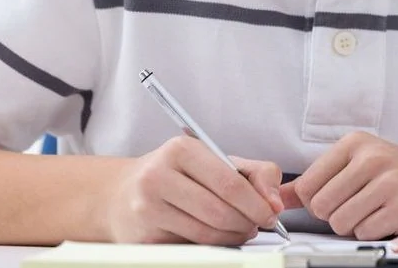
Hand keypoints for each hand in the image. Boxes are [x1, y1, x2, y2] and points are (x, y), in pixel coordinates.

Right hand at [104, 136, 284, 244]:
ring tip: (240, 231)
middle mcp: (158, 176)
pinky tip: (216, 236)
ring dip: (232, 237)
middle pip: (219, 211)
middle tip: (257, 225)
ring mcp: (147, 208)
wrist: (122, 193)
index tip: (270, 214)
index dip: (256, 203)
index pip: (229, 183)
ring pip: (206, 233)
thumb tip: (275, 202)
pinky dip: (212, 245)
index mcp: (181, 150)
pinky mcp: (143, 236)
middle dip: (247, 223)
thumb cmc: (176, 174)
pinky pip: (190, 247)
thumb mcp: (214, 160)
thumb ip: (255, 173)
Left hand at [280, 131, 397, 239]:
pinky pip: (363, 233)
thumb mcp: (359, 167)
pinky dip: (373, 232)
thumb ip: (315, 182)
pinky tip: (390, 217)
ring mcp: (388, 180)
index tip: (337, 197)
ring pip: (339, 222)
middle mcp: (371, 156)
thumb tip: (274, 199)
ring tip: (376, 209)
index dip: (316, 201)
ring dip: (354, 225)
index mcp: (356, 142)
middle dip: (334, 215)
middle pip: (319, 206)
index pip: (306, 185)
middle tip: (360, 205)